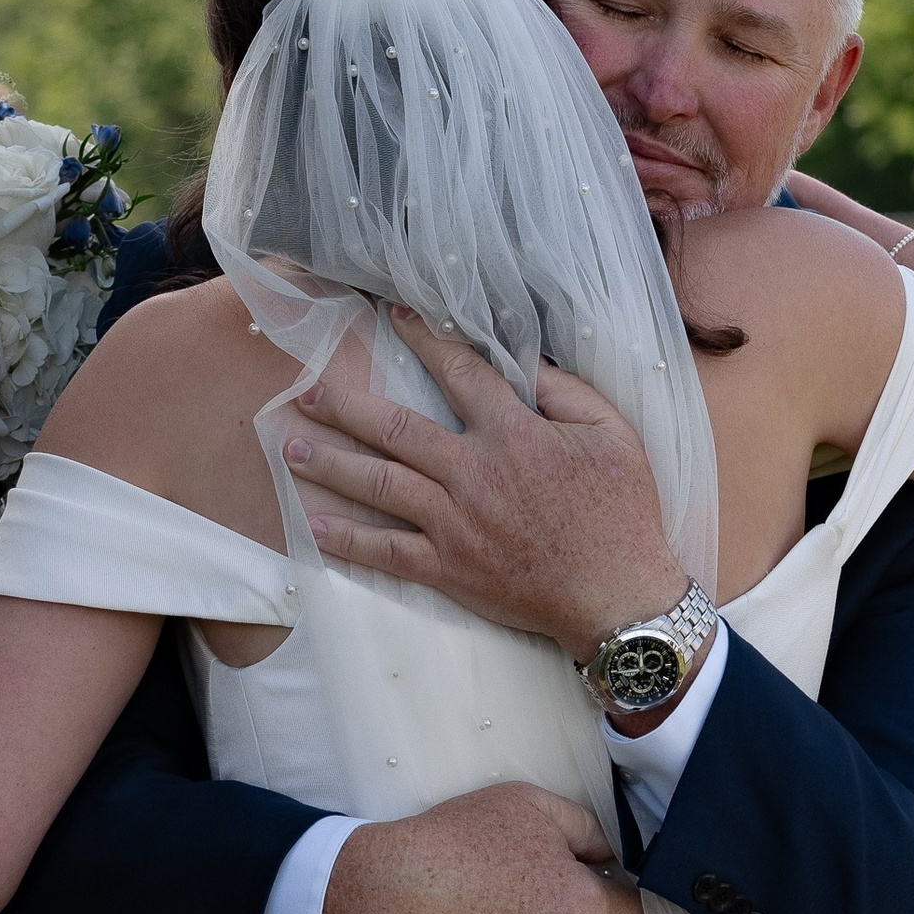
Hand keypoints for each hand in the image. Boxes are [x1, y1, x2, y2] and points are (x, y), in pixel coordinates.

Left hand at [285, 308, 685, 661]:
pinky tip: (314, 524)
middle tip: (306, 392)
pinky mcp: (449, 569)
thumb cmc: (622, 514)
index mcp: (514, 435)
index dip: (426, 339)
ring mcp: (456, 524)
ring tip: (291, 449)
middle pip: (396, 429)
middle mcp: (474, 474)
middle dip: (346, 406)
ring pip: (380, 485)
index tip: (394, 316)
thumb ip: (568, 392)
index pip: (460, 373)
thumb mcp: (615, 436)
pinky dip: (348, 539)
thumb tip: (526, 365)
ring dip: (331, 465)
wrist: (617, 597)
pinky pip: (387, 552)